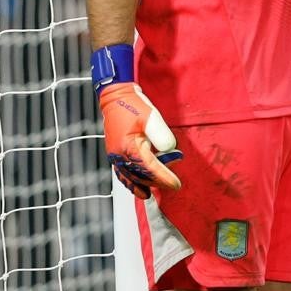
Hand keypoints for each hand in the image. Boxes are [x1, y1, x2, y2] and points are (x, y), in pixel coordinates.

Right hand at [100, 83, 183, 198]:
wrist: (115, 96)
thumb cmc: (133, 105)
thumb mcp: (152, 117)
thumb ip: (162, 135)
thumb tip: (170, 150)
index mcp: (129, 147)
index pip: (150, 168)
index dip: (164, 178)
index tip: (176, 185)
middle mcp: (119, 155)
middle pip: (140, 175)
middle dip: (157, 181)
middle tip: (172, 184)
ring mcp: (115, 155)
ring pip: (129, 177)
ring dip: (142, 185)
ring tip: (151, 194)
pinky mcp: (114, 153)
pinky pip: (121, 173)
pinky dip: (129, 182)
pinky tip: (136, 187)